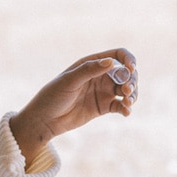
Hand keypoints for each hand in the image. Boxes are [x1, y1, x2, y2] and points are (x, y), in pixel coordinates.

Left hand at [10, 49, 137, 166]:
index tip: (131, 69)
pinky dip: (126, 108)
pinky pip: (121, 105)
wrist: (44, 120)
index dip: (128, 60)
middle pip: (126, 73)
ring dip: (132, 94)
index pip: (117, 55)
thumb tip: (111, 62)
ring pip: (127, 89)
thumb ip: (88, 70)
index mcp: (91, 64)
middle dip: (131, 80)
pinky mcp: (104, 107)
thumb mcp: (69, 81)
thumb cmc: (52, 96)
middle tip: (126, 91)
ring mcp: (103, 92)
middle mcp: (99, 76)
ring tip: (127, 101)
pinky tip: (126, 112)